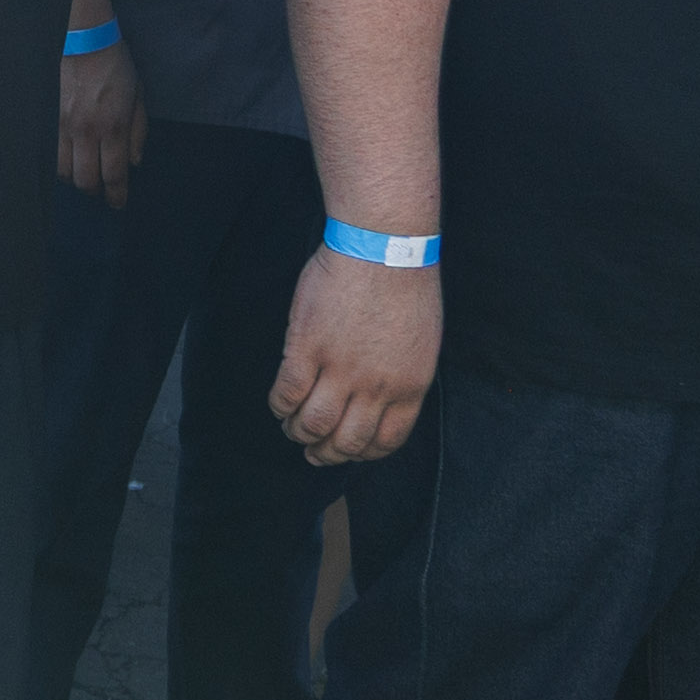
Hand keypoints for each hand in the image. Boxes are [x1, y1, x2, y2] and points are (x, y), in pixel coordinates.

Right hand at [58, 37, 140, 204]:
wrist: (86, 42)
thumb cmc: (118, 68)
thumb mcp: (139, 98)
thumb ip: (138, 133)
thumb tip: (134, 162)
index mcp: (114, 127)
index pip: (114, 174)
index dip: (117, 195)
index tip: (118, 204)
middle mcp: (88, 131)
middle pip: (86, 179)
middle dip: (96, 192)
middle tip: (103, 191)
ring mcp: (66, 126)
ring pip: (65, 171)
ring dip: (77, 179)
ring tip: (87, 175)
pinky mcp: (53, 119)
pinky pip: (54, 153)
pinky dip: (62, 165)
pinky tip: (73, 161)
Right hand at [270, 247, 439, 465]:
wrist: (384, 246)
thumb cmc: (406, 284)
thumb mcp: (420, 343)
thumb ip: (400, 377)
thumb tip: (379, 400)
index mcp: (409, 387)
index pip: (385, 442)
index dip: (362, 453)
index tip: (348, 448)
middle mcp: (375, 386)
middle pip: (346, 442)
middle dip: (327, 453)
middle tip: (314, 449)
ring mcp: (340, 369)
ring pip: (313, 424)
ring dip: (299, 433)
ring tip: (293, 427)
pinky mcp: (307, 348)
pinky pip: (287, 393)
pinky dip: (279, 406)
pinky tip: (279, 403)